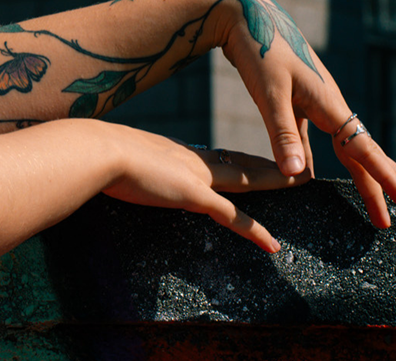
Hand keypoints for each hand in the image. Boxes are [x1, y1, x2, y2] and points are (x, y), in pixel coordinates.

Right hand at [100, 127, 302, 252]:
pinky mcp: (193, 195)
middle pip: (240, 162)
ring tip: (302, 182)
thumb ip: (122, 166)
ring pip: (247, 180)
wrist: (96, 150)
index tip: (253, 158)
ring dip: (276, 181)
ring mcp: (196, 177)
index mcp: (174, 151)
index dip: (237, 158)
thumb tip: (107, 171)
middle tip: (295, 164)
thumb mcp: (113, 157)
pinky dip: (254, 231)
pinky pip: (232, 217)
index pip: (216, 156)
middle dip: (269, 164)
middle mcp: (191, 160)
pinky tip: (272, 245)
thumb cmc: (94, 154)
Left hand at [215, 0, 395, 227]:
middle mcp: (329, 103)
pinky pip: (322, 136)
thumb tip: (298, 177)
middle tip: (388, 219)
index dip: (383, 176)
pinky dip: (330, 156)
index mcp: (328, 103)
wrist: (248, 13)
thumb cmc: (259, 49)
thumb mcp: (269, 93)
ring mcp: (317, 101)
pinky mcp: (300, 99)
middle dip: (375, 185)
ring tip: (378, 192)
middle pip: (359, 152)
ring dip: (359, 171)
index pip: (363, 148)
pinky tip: (324, 171)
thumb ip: (282, 134)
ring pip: (344, 144)